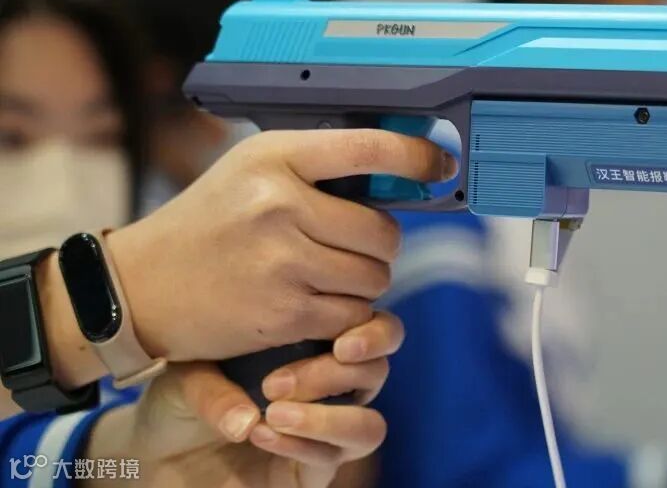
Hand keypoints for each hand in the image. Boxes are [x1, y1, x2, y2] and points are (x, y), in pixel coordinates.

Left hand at [84, 311, 403, 487]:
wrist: (157, 455)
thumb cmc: (179, 400)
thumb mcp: (189, 371)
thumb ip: (220, 376)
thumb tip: (254, 412)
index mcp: (314, 343)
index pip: (369, 323)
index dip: (370, 328)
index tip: (339, 339)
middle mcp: (330, 386)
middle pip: (379, 367)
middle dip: (343, 374)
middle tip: (285, 378)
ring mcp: (327, 431)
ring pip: (370, 425)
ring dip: (327, 417)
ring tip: (274, 410)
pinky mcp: (316, 472)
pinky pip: (333, 459)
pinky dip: (301, 445)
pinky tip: (259, 432)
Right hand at [107, 129, 454, 361]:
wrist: (143, 284)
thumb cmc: (209, 219)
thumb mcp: (252, 168)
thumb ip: (317, 165)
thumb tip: (399, 170)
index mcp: (276, 157)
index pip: (370, 148)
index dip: (417, 157)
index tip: (440, 166)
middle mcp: (281, 204)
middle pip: (384, 231)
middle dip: (380, 243)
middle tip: (353, 243)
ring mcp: (283, 262)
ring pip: (375, 277)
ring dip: (366, 281)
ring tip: (329, 273)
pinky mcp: (283, 313)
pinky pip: (352, 315)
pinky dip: (345, 314)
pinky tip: (315, 301)